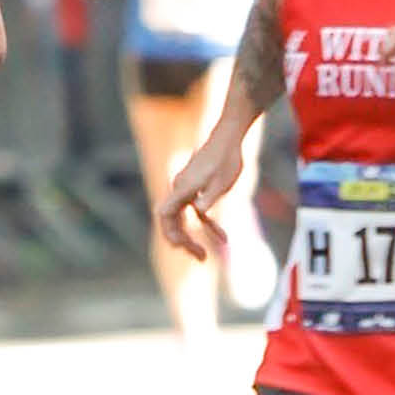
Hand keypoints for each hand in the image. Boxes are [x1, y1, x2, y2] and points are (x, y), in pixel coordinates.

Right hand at [155, 134, 246, 260]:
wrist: (229, 137)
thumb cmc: (227, 159)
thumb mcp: (222, 181)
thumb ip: (209, 196)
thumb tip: (199, 211)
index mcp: (183, 188)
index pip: (165, 214)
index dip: (168, 231)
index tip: (181, 246)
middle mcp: (180, 188)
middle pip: (171, 221)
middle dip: (182, 241)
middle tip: (200, 258)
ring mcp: (186, 189)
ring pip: (181, 219)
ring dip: (190, 237)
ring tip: (202, 256)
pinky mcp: (196, 188)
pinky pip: (196, 212)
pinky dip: (207, 225)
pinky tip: (222, 238)